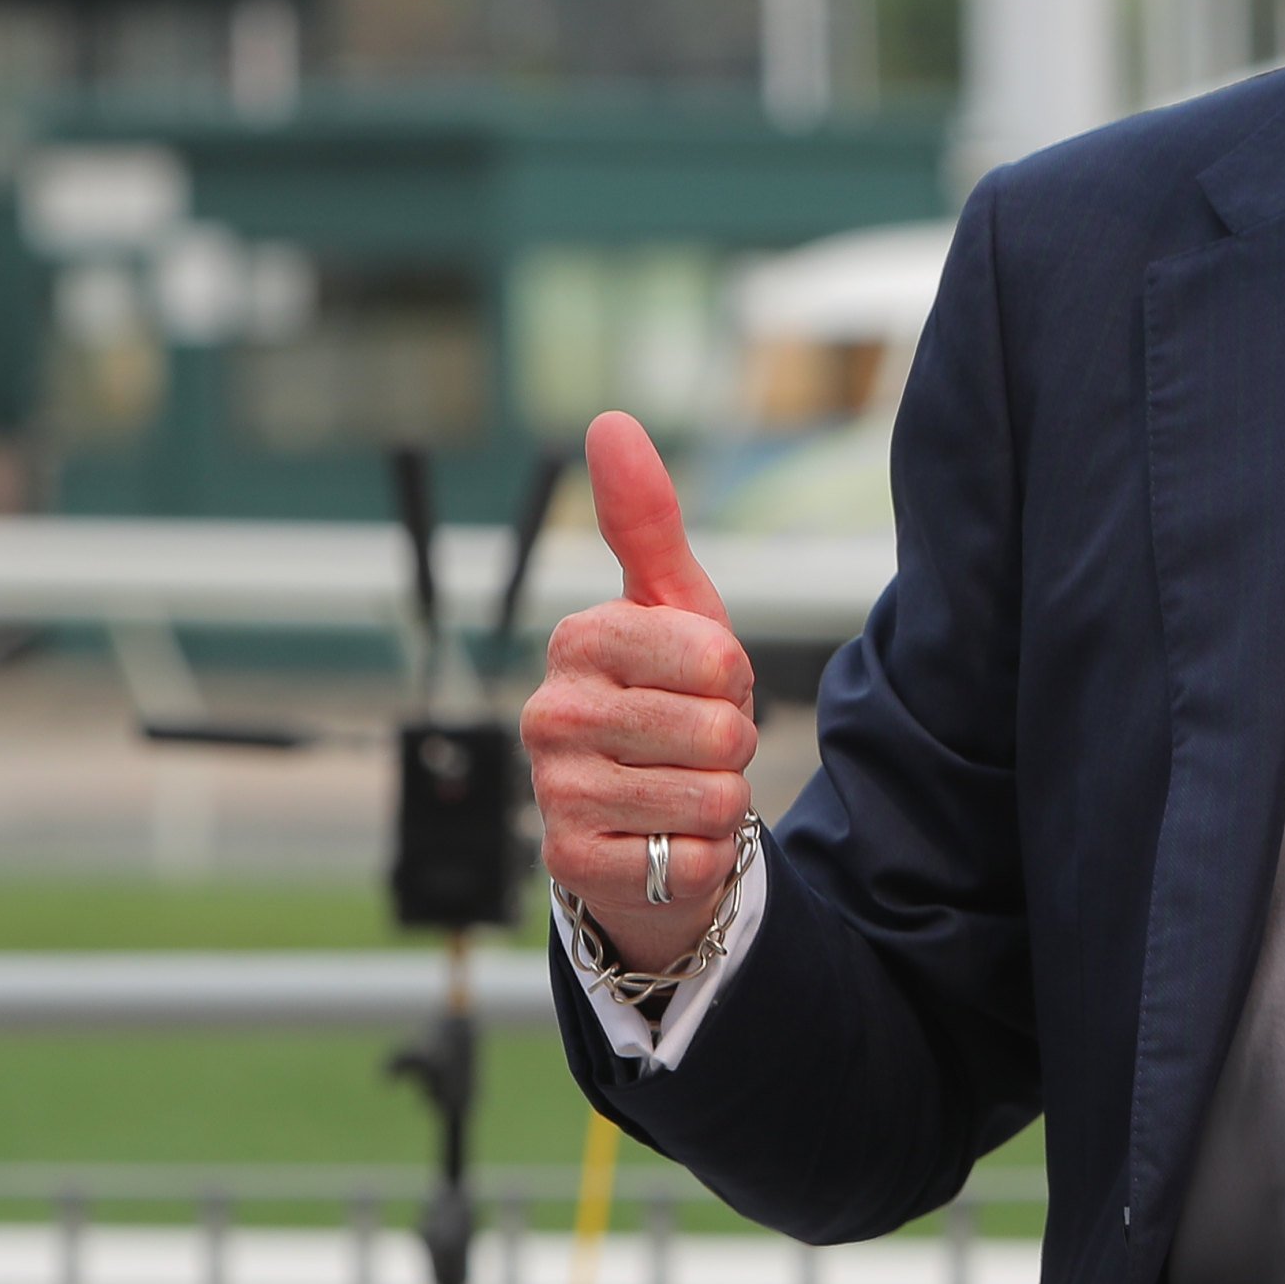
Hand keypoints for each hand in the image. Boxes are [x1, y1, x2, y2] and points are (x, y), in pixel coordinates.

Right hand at [519, 413, 759, 976]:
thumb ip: (646, 520)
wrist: (648, 816)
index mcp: (579, 642)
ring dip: (719, 799)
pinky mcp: (571, 862)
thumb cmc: (669, 699)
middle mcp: (550, 714)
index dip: (734, 680)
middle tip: (693, 745)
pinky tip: (664, 839)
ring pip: (711, 795)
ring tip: (680, 788)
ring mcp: (554, 791)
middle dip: (730, 743)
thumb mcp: (676, 608)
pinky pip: (693, 857)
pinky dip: (701, 855)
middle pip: (718, 730)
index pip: (715, 659)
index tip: (702, 686)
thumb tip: (610, 421)